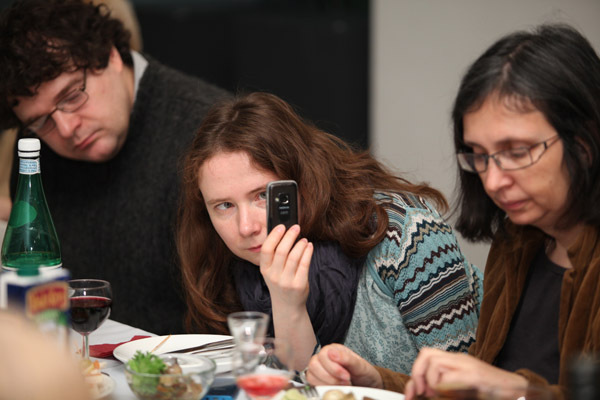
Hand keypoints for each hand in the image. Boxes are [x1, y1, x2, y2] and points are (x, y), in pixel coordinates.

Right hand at [260, 224, 312, 310]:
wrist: (287, 305)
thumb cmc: (280, 283)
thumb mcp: (271, 271)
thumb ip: (275, 255)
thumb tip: (284, 232)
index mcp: (265, 270)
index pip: (266, 249)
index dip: (274, 236)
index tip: (282, 226)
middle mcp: (274, 276)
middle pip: (281, 251)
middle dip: (290, 236)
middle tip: (296, 228)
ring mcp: (286, 281)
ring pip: (294, 257)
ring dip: (300, 244)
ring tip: (304, 239)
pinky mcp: (299, 284)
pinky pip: (305, 264)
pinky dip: (308, 252)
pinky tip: (309, 246)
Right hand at [306, 344, 382, 388]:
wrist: (366, 384)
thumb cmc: (362, 372)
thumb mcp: (360, 365)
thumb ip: (347, 358)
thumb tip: (332, 353)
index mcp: (334, 349)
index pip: (323, 355)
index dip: (333, 368)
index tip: (346, 376)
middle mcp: (324, 357)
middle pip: (314, 364)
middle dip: (330, 377)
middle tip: (345, 382)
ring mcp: (319, 368)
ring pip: (311, 374)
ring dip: (327, 383)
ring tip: (341, 385)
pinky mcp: (317, 379)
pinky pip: (312, 383)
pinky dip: (323, 387)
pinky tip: (335, 388)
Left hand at [405, 348, 527, 399]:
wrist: (518, 391)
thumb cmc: (491, 392)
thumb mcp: (461, 390)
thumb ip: (444, 388)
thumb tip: (424, 393)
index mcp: (455, 362)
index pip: (426, 356)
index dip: (415, 374)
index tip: (413, 393)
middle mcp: (460, 360)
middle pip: (426, 354)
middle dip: (418, 374)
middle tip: (423, 393)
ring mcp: (468, 366)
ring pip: (435, 363)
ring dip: (431, 382)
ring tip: (439, 394)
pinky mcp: (476, 376)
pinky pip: (450, 376)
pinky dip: (444, 387)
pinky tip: (451, 395)